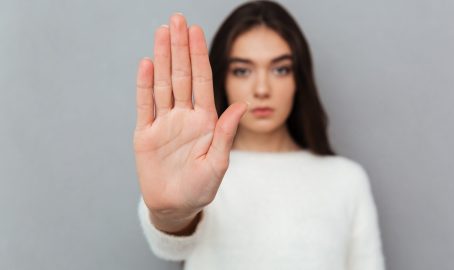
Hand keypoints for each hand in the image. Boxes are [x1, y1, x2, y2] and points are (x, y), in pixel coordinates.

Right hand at [133, 14, 247, 216]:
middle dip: (180, 47)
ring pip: (163, 83)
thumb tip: (240, 105)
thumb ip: (226, 134)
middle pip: (182, 75)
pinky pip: (145, 104)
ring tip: (162, 32)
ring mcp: (164, 122)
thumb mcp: (218, 164)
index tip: (196, 31)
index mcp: (205, 121)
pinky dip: (144, 84)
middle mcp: (184, 116)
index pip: (202, 81)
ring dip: (163, 58)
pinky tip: (147, 63)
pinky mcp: (145, 133)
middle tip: (177, 19)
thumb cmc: (200, 188)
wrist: (175, 206)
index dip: (199, 56)